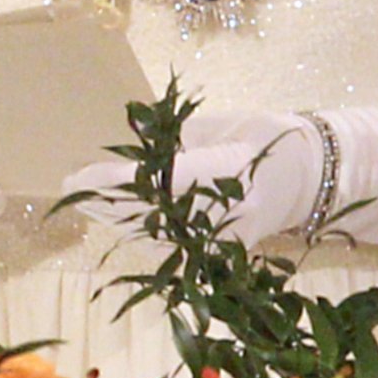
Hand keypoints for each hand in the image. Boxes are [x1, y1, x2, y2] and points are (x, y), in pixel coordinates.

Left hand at [63, 110, 319, 249]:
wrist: (310, 177)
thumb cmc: (269, 137)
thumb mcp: (223, 125)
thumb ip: (181, 138)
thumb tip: (138, 142)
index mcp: (224, 175)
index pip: (155, 181)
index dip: (113, 180)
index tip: (78, 174)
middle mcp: (220, 215)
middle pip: (148, 213)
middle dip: (104, 201)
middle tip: (68, 185)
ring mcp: (221, 240)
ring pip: (156, 233)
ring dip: (116, 218)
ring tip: (83, 200)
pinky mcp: (221, 252)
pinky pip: (173, 243)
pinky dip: (142, 230)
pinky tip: (117, 219)